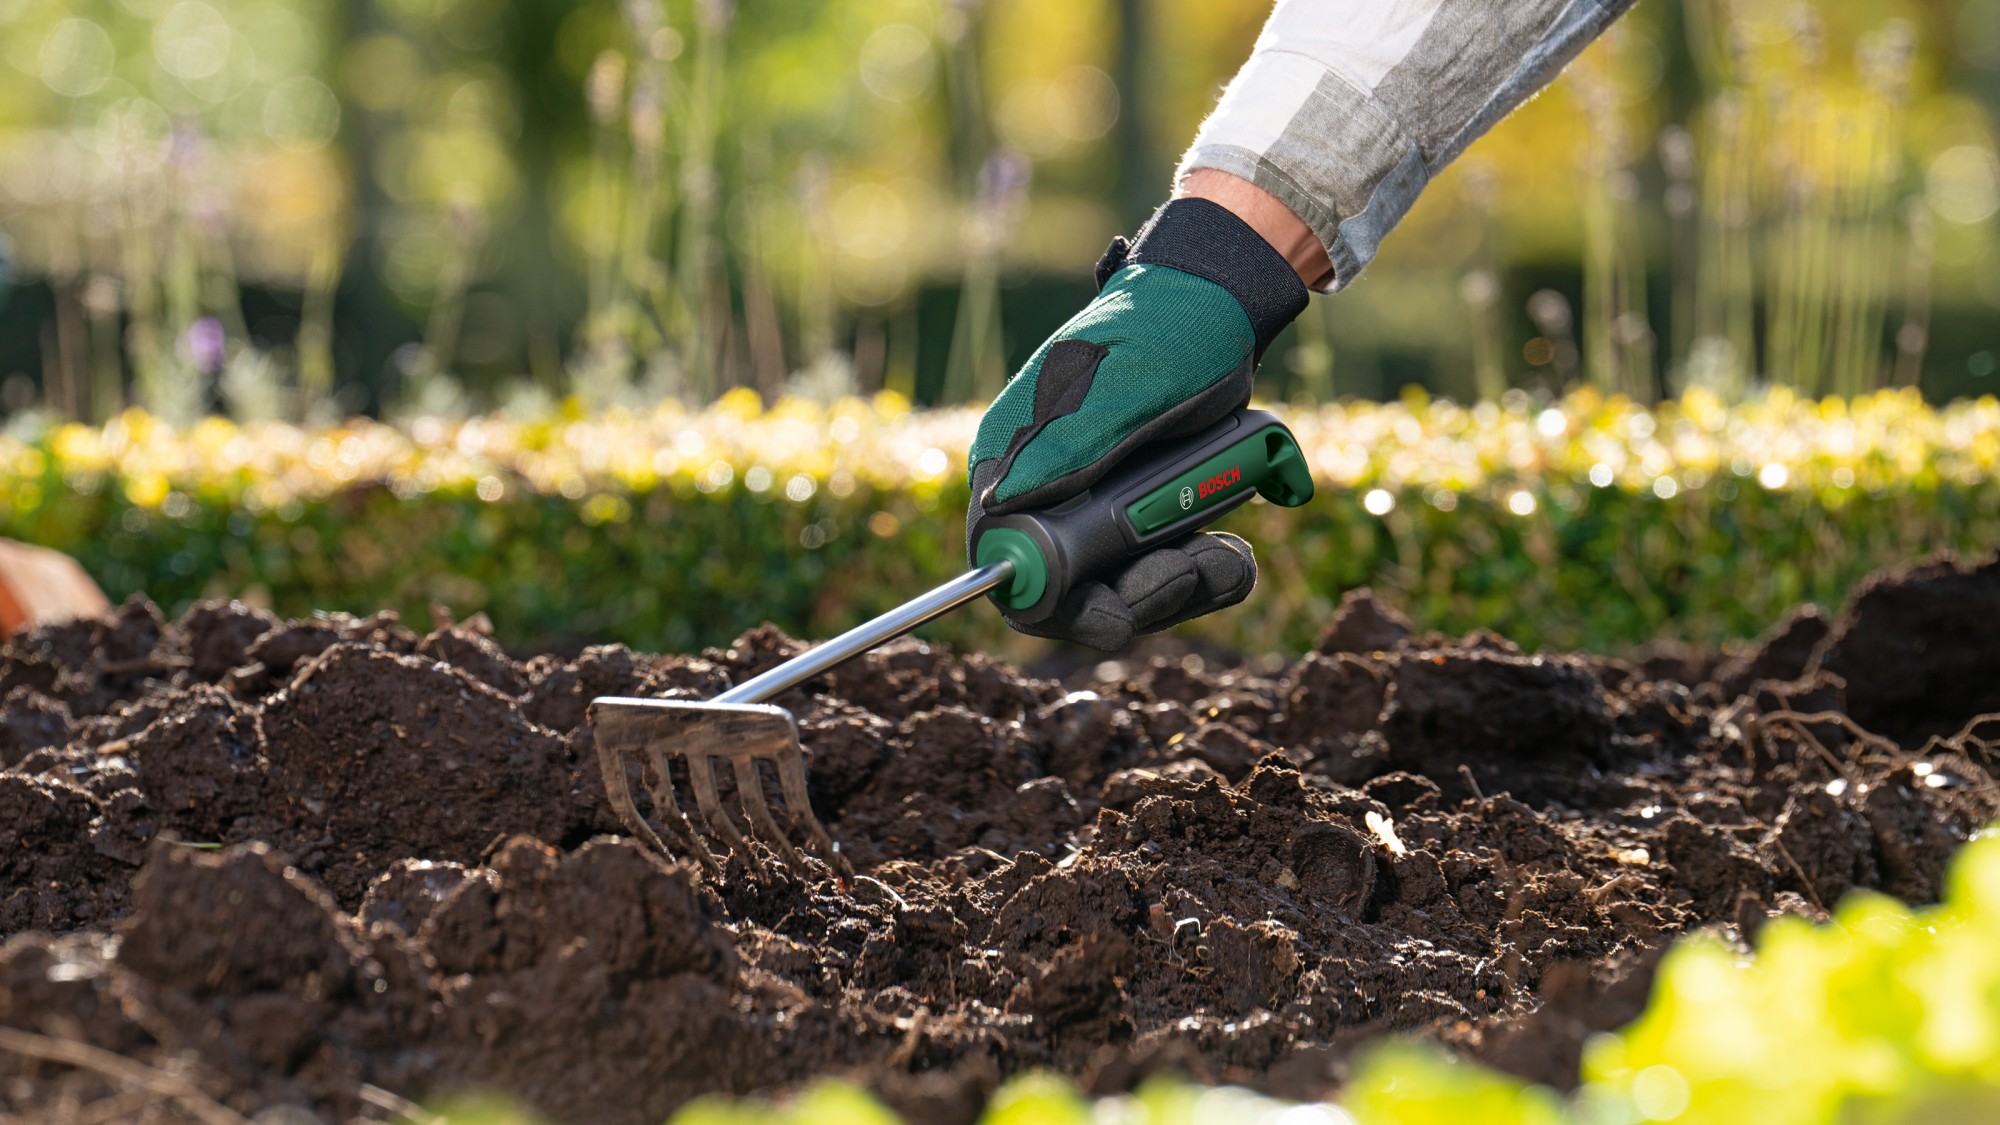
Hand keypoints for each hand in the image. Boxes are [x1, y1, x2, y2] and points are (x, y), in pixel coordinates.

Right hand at [966, 194, 1310, 649]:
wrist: (1231, 307)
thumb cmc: (1171, 332)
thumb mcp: (1126, 388)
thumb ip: (1066, 445)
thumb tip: (998, 505)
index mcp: (1019, 457)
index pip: (1008, 561)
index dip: (1055, 603)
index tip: (1113, 614)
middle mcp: (1051, 488)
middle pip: (1075, 591)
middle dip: (1139, 595)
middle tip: (1192, 564)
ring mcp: (1103, 503)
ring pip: (1130, 587)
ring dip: (1183, 586)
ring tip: (1226, 552)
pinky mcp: (1148, 508)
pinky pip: (1170, 569)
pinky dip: (1206, 572)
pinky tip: (1233, 546)